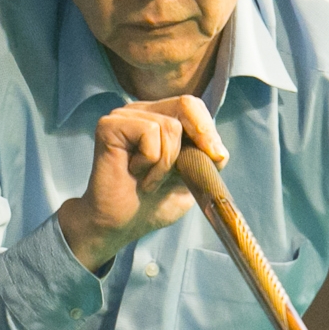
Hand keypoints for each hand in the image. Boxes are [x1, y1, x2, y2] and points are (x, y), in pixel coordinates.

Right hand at [56, 97, 227, 271]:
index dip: (208, 130)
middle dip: (198, 139)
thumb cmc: (150, 204)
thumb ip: (205, 160)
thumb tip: (219, 151)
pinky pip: (150, 132)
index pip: (193, 106)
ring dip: (166, 163)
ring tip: (148, 180)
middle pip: (186, 104)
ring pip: (170, 125)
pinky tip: (135, 174)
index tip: (217, 159)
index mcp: (159, 118)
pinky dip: (151, 161)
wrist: (118, 225)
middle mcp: (141, 112)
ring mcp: (124, 116)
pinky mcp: (109, 125)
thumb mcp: (190, 180)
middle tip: (188, 168)